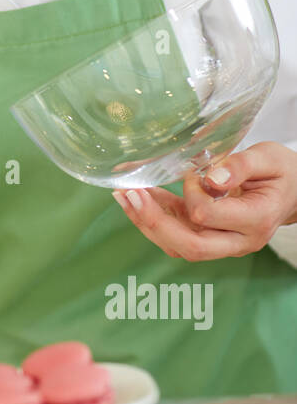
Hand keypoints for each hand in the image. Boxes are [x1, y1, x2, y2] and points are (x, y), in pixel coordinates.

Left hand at [111, 141, 296, 260]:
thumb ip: (241, 166)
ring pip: (179, 246)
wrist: (293, 193)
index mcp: (256, 220)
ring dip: (147, 223)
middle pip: (190, 246)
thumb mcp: (268, 158)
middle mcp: (238, 241)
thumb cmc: (282, 173)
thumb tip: (211, 177)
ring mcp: (223, 244)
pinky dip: (156, 218)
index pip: (209, 216)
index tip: (193, 172)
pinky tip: (138, 198)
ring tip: (123, 196)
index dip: (193, 193)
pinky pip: (177, 236)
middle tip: (129, 196)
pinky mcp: (209, 238)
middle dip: (153, 223)